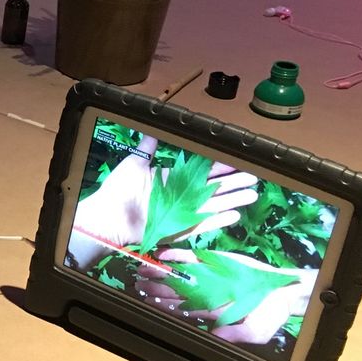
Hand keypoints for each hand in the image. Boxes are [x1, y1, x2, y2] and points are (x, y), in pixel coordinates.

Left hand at [68, 137, 257, 267]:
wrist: (107, 216)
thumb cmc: (117, 190)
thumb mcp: (134, 164)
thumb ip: (147, 149)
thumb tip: (154, 131)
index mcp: (173, 181)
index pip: (202, 172)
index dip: (220, 168)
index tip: (237, 162)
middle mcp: (181, 197)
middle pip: (213, 189)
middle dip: (234, 183)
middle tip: (254, 177)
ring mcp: (182, 214)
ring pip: (213, 205)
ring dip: (233, 200)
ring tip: (253, 194)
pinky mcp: (179, 229)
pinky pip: (204, 225)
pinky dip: (219, 220)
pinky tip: (236, 214)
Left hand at [134, 250, 316, 345]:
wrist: (285, 291)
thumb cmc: (271, 314)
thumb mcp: (258, 330)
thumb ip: (238, 333)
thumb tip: (217, 335)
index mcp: (213, 309)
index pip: (183, 308)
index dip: (165, 305)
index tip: (148, 301)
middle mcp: (206, 292)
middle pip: (177, 291)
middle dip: (157, 288)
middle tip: (138, 284)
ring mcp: (209, 275)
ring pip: (180, 273)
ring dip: (162, 271)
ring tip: (144, 268)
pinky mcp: (216, 261)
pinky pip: (194, 257)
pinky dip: (179, 255)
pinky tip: (164, 254)